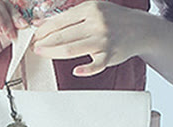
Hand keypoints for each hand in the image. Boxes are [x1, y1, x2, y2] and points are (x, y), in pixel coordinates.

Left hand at [29, 0, 143, 76]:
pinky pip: (96, 65)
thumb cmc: (111, 19)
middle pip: (63, 35)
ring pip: (73, 49)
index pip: (61, 20)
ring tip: (42, 54)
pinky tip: (75, 71)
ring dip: (54, 53)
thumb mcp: (94, 9)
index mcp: (90, 8)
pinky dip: (86, 69)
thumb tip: (45, 23)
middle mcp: (96, 22)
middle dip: (45, 42)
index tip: (34, 36)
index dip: (45, 29)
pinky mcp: (109, 56)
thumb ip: (72, 15)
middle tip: (34, 47)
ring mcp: (103, 40)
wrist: (139, 28)